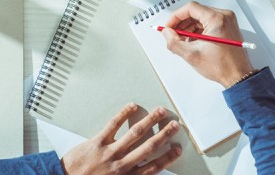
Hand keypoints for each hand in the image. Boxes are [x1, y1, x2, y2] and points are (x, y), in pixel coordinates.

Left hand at [61, 103, 180, 174]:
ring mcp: (110, 152)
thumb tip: (145, 171)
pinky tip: (132, 106)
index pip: (153, 167)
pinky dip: (123, 114)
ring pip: (135, 134)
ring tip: (160, 112)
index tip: (177, 148)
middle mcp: (121, 165)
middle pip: (148, 148)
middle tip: (175, 125)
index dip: (167, 157)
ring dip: (150, 121)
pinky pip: (113, 124)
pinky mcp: (97, 142)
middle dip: (163, 135)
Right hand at [162, 2, 253, 87]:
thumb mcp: (191, 54)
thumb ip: (174, 42)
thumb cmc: (222, 66)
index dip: (176, 17)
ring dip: (189, 28)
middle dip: (182, 24)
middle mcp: (224, 16)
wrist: (238, 76)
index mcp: (217, 19)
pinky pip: (208, 23)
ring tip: (183, 41)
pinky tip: (193, 42)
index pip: (190, 8)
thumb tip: (166, 33)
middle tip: (173, 34)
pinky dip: (198, 31)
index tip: (169, 26)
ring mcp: (227, 21)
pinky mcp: (227, 27)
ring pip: (201, 18)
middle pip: (196, 12)